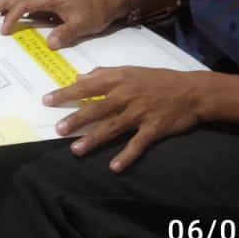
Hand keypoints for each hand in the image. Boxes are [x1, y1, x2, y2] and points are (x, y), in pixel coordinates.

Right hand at [0, 0, 124, 49]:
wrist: (105, 4)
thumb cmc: (94, 12)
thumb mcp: (83, 24)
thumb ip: (66, 33)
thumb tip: (49, 43)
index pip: (23, 5)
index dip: (11, 17)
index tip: (3, 31)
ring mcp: (43, 1)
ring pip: (16, 1)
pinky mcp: (45, 8)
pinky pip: (23, 8)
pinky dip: (10, 12)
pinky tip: (5, 22)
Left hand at [45, 66, 213, 171]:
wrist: (191, 91)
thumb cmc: (158, 79)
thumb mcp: (130, 70)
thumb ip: (104, 74)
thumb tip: (79, 78)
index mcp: (119, 80)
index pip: (87, 87)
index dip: (67, 94)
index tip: (47, 101)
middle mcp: (126, 96)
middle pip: (96, 109)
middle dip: (76, 119)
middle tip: (58, 129)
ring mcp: (140, 114)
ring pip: (112, 128)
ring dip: (94, 139)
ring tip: (76, 150)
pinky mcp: (154, 129)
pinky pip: (137, 144)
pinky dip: (126, 156)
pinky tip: (114, 167)